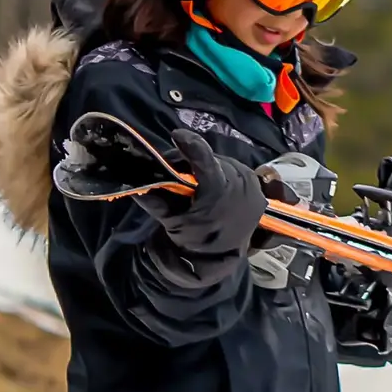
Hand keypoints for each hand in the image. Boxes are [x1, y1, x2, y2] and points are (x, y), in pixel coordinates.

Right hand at [134, 128, 267, 257]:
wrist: (226, 256)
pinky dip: (217, 172)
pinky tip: (211, 185)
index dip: (191, 145)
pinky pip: (231, 167)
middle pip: (207, 159)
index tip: (176, 135)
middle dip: (188, 163)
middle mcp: (239, 181)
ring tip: (193, 183)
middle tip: (172, 173)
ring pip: (218, 161)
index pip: (205, 161)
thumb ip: (156, 203)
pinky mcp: (256, 181)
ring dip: (203, 167)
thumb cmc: (199, 241)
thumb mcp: (174, 225)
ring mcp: (250, 181)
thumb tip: (136, 186)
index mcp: (219, 192)